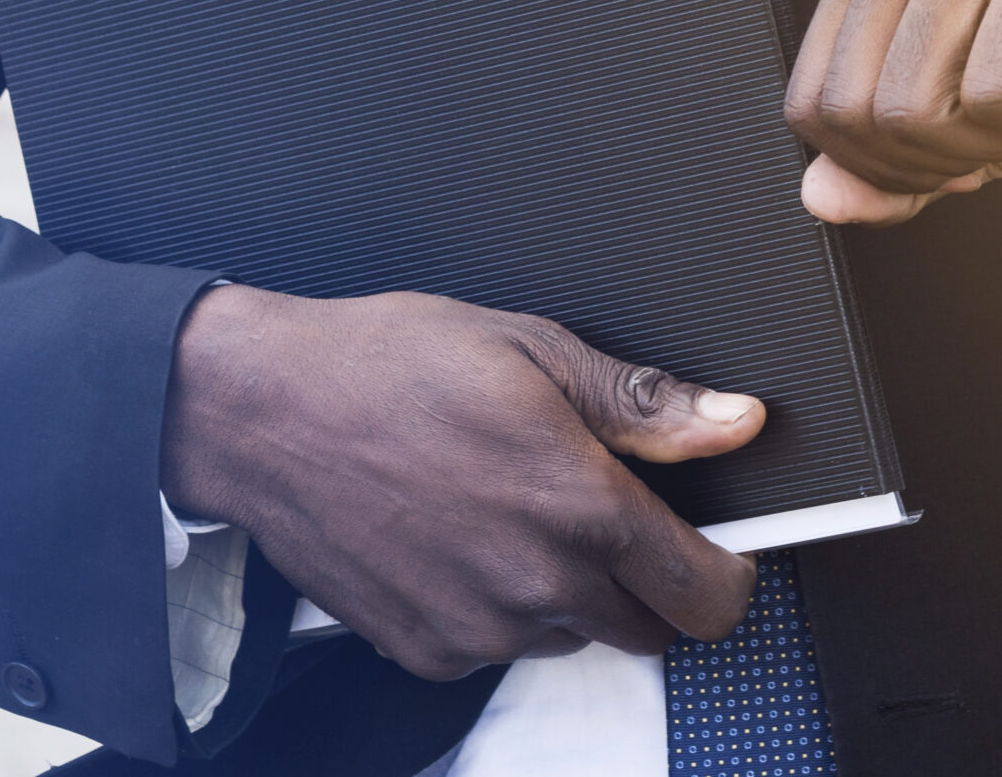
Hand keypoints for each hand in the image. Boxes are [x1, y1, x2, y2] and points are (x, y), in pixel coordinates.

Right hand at [160, 286, 762, 678]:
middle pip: (650, 628)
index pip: (706, 595)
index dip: (729, 572)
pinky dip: (505, 604)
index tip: (722, 548)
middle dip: (652, 580)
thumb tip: (734, 421)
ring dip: (574, 589)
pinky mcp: (427, 652)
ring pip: (575, 635)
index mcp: (578, 506)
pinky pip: (502, 646)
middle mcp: (535, 584)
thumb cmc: (393, 363)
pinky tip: (468, 532)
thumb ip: (645, 402)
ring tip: (518, 502)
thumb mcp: (536, 349)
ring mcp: (478, 630)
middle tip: (611, 509)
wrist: (266, 412)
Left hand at [786, 0, 1001, 225]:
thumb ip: (890, 164)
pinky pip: (1000, 90)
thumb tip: (817, 197)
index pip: (811, 99)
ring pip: (917, 104)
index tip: (958, 151)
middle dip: (937, 162)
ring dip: (993, 146)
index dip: (880, 168)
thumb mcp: (974, 132)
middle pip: (857, 111)